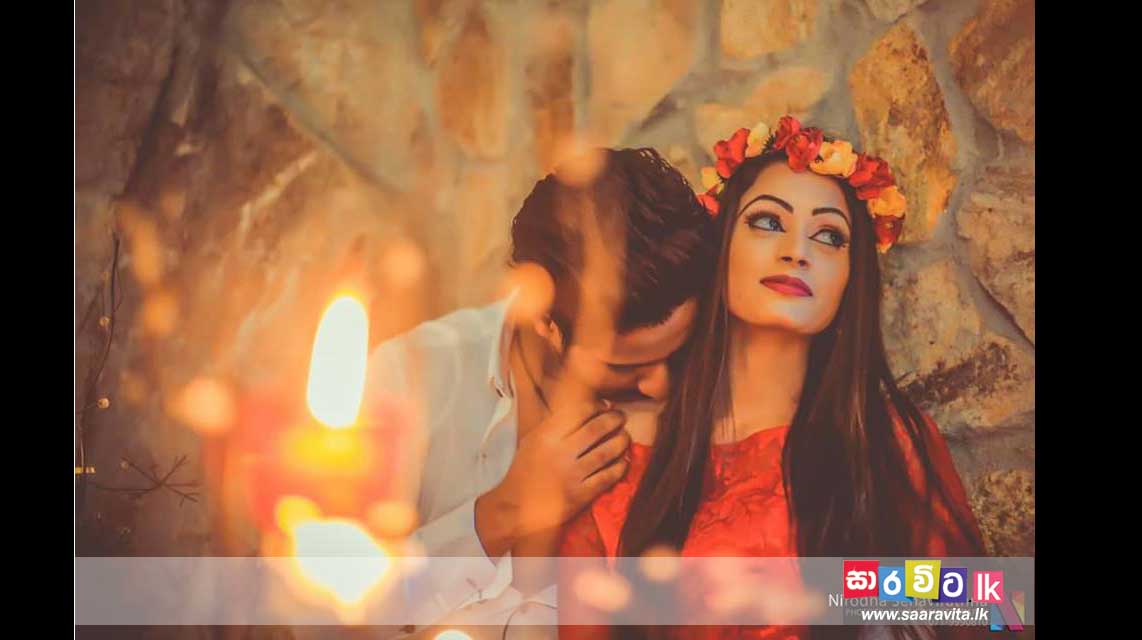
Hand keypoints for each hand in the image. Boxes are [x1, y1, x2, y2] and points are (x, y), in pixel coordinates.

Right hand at [475, 398, 629, 557]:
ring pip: (606, 452)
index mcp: (546, 435)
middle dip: (614, 420)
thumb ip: (556, 425)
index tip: (605, 407)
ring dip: (621, 441)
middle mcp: (561, 452)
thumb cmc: (525, 471)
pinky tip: (623, 462)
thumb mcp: (533, 440)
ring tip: (625, 437)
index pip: (579, 411)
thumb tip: (587, 410)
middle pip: (597, 428)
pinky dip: (619, 467)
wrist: (518, 507)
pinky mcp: (581, 494)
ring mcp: (573, 474)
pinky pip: (607, 477)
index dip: (597, 406)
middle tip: (621, 418)